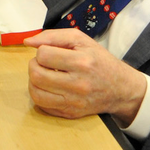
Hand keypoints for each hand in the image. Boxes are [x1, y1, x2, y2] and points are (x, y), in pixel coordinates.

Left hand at [23, 28, 146, 123]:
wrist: (121, 89)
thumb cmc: (100, 61)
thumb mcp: (81, 40)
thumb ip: (53, 36)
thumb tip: (28, 42)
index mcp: (82, 62)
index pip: (44, 55)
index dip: (42, 51)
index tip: (50, 52)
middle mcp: (78, 84)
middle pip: (36, 75)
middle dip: (34, 66)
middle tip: (42, 64)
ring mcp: (74, 101)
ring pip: (35, 93)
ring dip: (34, 81)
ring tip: (43, 75)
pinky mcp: (70, 113)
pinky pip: (42, 106)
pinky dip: (40, 94)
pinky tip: (48, 87)